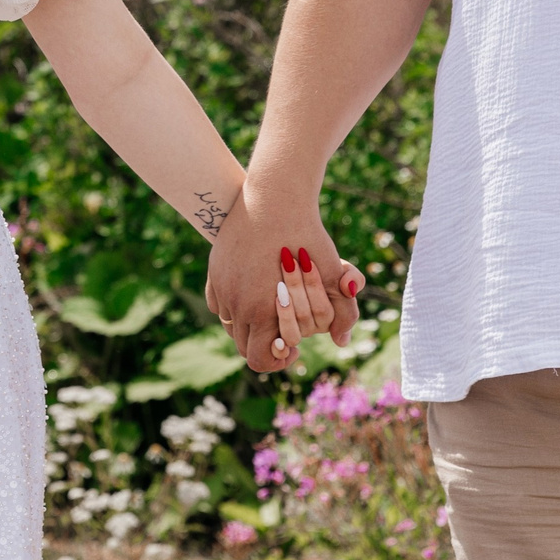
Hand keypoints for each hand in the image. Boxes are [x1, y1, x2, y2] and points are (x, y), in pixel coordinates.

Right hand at [205, 182, 363, 371]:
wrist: (275, 198)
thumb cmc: (307, 236)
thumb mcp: (333, 274)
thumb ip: (344, 312)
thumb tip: (341, 341)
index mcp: (264, 313)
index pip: (260, 360)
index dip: (277, 360)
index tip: (293, 347)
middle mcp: (238, 305)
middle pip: (243, 346)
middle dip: (264, 344)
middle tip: (284, 331)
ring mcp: (223, 288)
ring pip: (230, 325)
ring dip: (248, 325)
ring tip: (269, 311)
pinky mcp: (215, 271)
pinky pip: (219, 303)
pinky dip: (233, 306)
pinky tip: (251, 293)